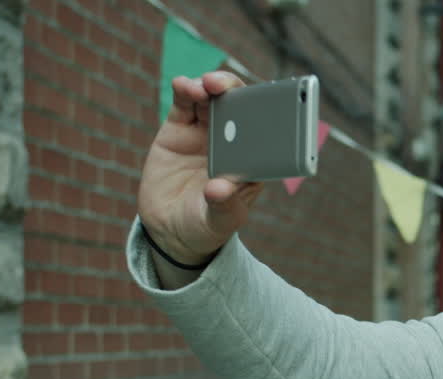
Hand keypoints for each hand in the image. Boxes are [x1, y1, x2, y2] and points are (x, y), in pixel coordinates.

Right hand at [138, 72, 263, 264]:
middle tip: (225, 88)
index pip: (269, 130)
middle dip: (237, 91)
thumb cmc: (206, 225)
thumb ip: (222, 205)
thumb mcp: (219, 221)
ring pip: (214, 98)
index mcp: (254, 160)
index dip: (271, 113)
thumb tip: (219, 189)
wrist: (170, 229)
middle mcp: (234, 141)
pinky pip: (185, 102)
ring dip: (212, 86)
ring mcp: (207, 131)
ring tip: (205, 87)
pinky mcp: (180, 128)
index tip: (268, 104)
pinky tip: (183, 84)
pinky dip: (185, 89)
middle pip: (242, 105)